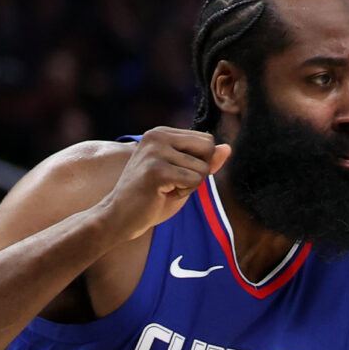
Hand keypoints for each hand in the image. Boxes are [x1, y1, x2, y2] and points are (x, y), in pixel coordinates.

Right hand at [97, 127, 230, 240]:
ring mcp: (155, 151)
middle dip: (199, 172)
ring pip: (203, 168)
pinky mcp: (156, 169)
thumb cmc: (152, 198)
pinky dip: (184, 193)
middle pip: (208, 147)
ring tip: (164, 189)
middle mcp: (157, 135)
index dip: (200, 163)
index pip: (206, 140)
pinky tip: (162, 194)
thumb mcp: (183, 176)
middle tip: (173, 182)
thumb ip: (205, 162)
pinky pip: (194, 180)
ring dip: (189, 186)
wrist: (120, 217)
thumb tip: (228, 148)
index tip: (176, 174)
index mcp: (161, 133)